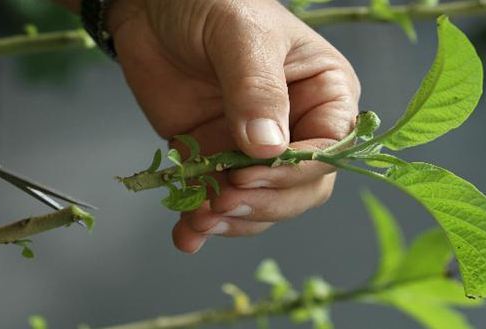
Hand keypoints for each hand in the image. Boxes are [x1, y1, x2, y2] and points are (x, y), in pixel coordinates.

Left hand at [107, 0, 359, 252]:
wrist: (154, 8)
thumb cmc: (212, 2)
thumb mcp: (241, 34)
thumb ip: (257, 89)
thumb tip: (268, 148)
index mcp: (323, 93)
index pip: (331, 148)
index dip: (297, 171)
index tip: (251, 174)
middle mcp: (295, 127)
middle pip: (302, 187)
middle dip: (265, 202)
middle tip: (224, 202)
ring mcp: (253, 147)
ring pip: (261, 203)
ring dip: (233, 221)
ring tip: (198, 221)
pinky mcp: (216, 157)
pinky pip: (219, 200)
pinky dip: (203, 223)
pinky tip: (187, 236)